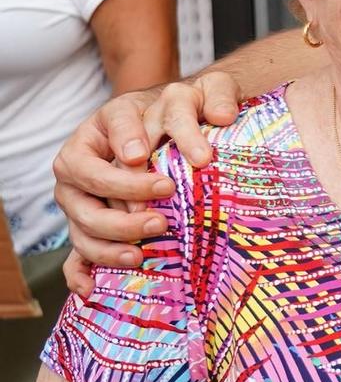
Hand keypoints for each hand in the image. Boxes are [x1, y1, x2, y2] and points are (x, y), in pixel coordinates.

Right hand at [52, 72, 242, 269]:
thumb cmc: (187, 115)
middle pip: (86, 181)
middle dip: (121, 196)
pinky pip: (75, 255)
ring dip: (108, 239)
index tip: (143, 154)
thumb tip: (223, 116)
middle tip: (161, 208)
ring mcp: (80, 198)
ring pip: (81, 221)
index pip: (112, 126)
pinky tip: (94, 288)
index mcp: (108, 122)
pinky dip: (81, 272)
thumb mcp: (202, 94)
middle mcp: (83, 161)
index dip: (124, 140)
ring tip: (141, 251)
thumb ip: (214, 93)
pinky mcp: (88, 228)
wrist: (175, 138)